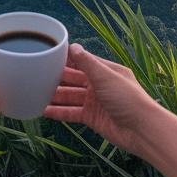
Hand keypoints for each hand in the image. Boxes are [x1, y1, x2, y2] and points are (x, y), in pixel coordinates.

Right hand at [42, 43, 160, 154]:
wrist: (141, 130)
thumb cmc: (127, 98)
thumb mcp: (106, 77)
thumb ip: (88, 63)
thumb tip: (73, 46)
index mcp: (107, 71)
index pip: (83, 61)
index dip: (67, 59)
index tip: (49, 56)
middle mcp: (100, 85)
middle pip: (74, 80)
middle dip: (58, 78)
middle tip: (37, 76)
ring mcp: (95, 102)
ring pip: (71, 96)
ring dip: (56, 96)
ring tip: (35, 93)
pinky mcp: (92, 118)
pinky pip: (72, 113)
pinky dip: (59, 112)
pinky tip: (44, 111)